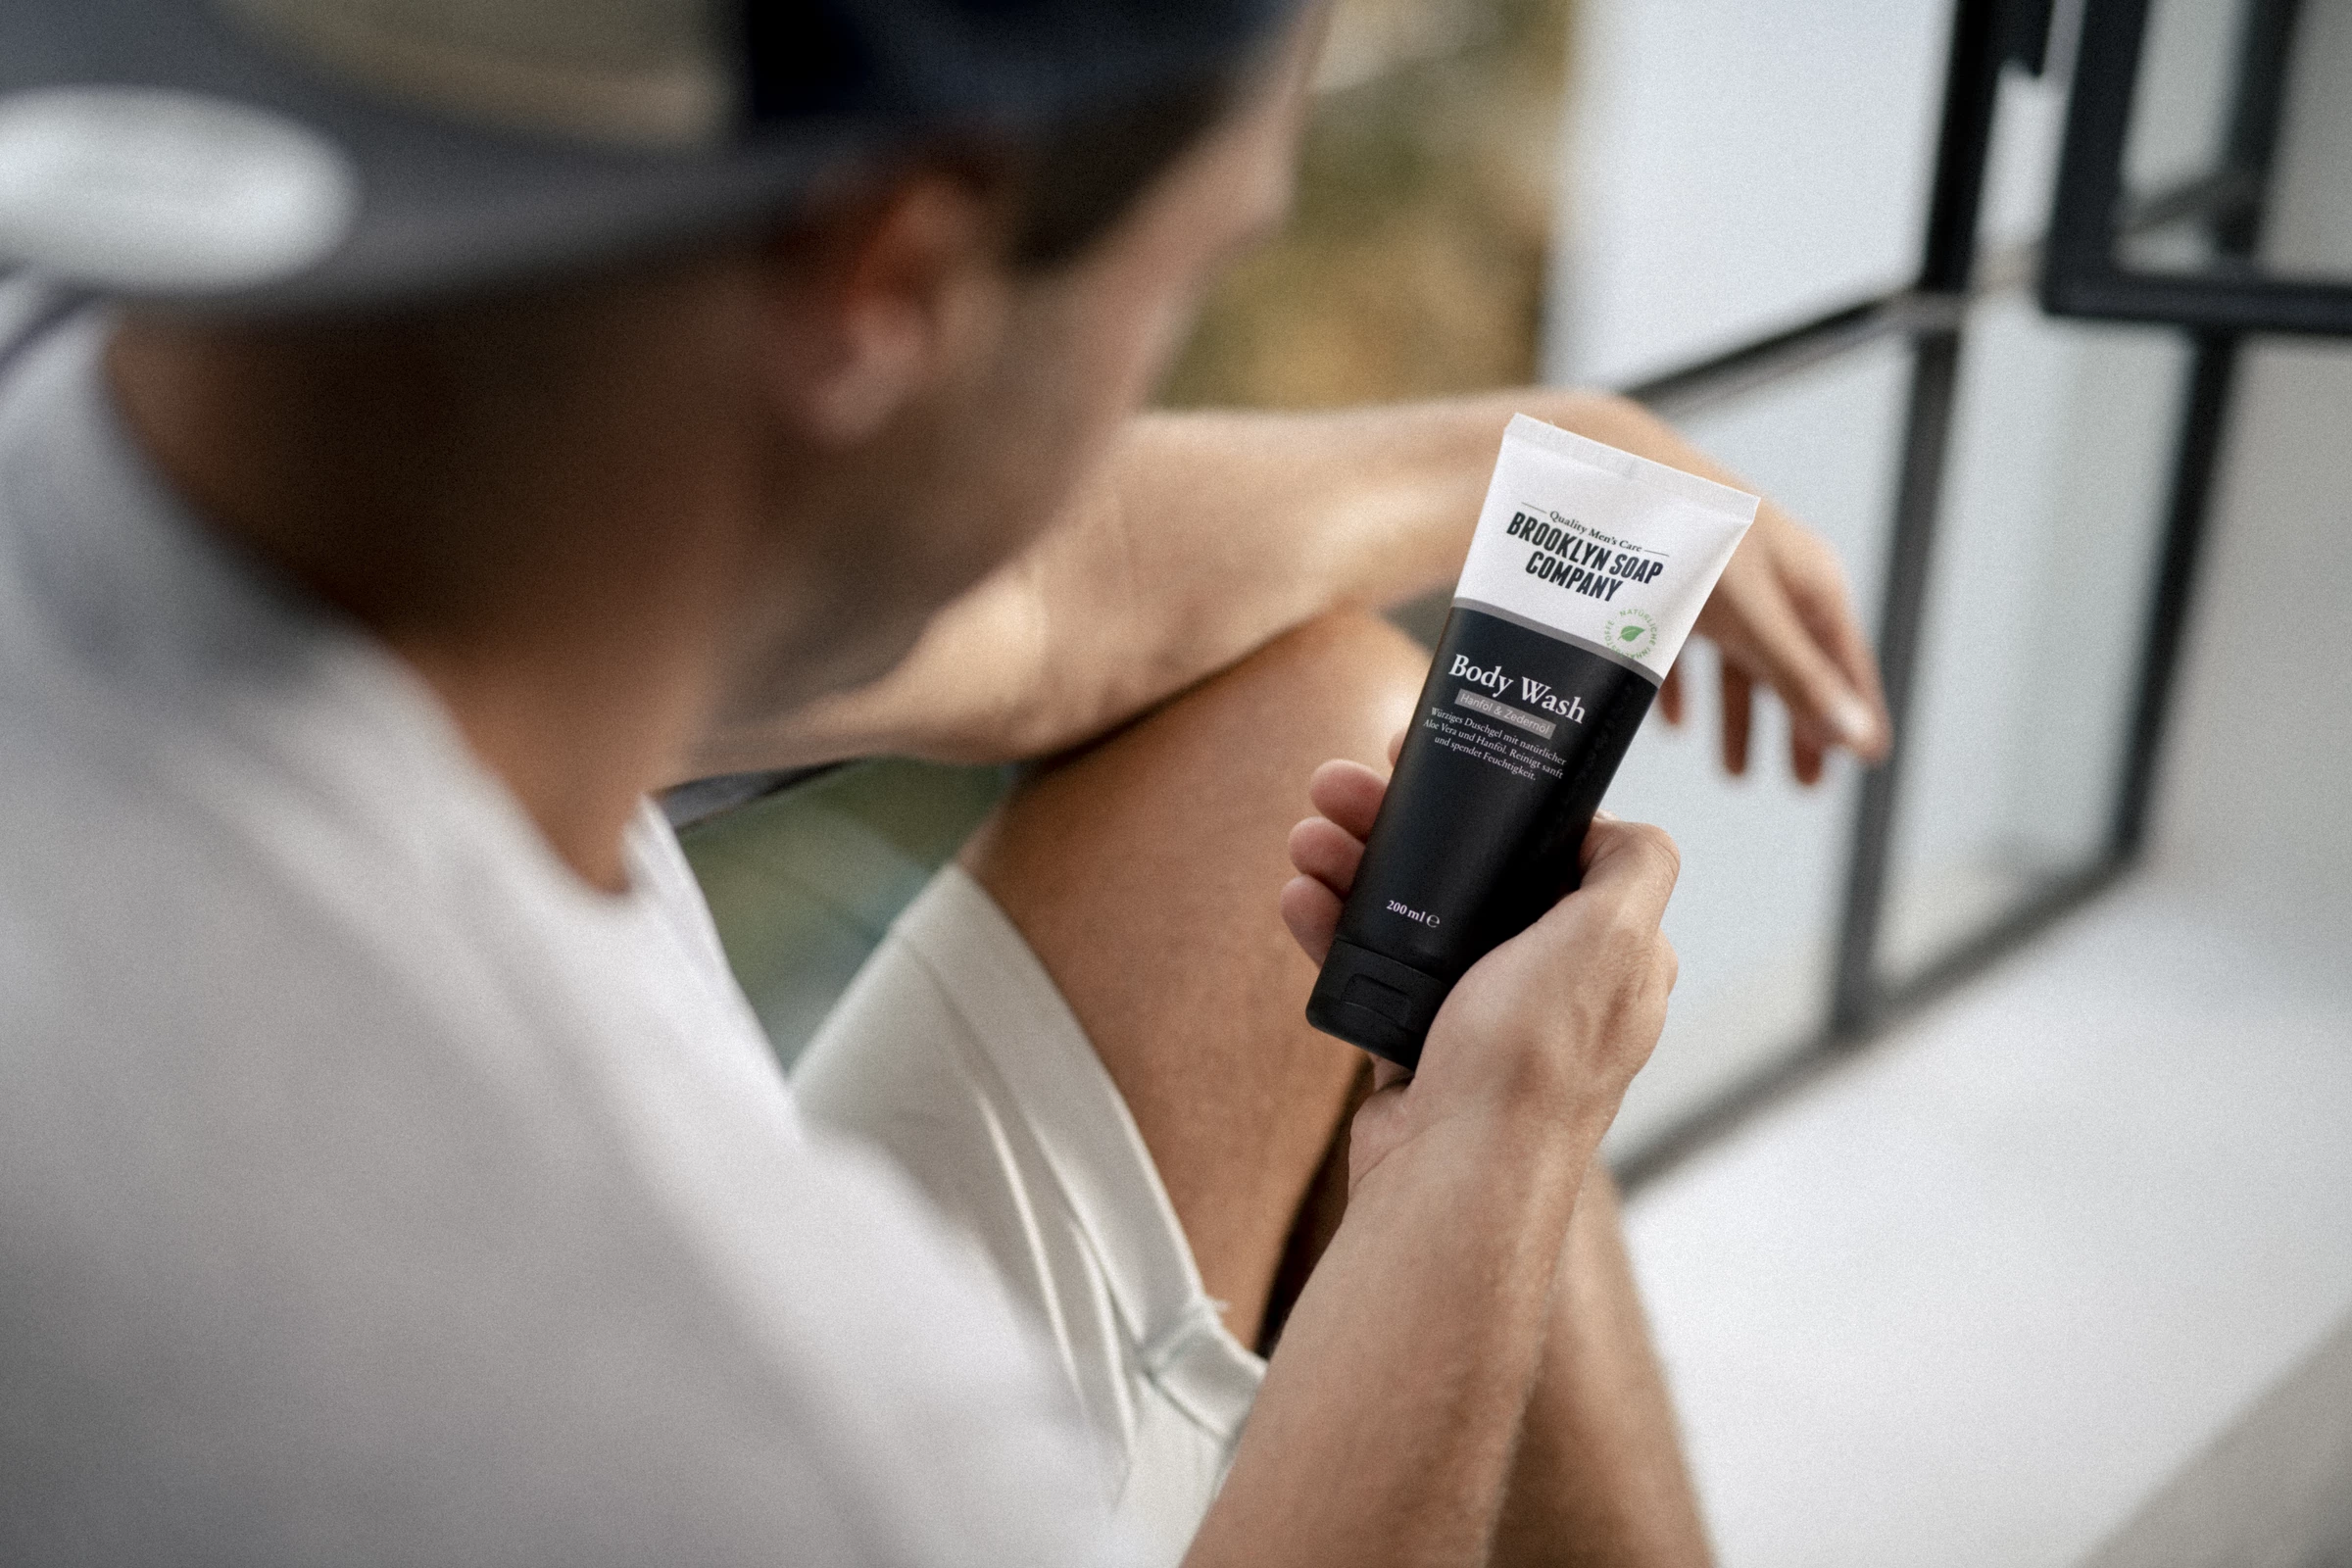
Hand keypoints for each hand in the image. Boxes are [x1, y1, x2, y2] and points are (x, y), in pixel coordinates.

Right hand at [1282, 740, 1680, 1178]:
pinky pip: (1374, 971)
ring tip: (1305, 835)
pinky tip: (1299, 899)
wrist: (1452, 1176)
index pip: (1558, 849)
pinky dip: (1336, 931)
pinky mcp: (1421, 1049)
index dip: (1499, 800)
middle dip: (1402, 823)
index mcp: (1611, 955)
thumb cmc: (1532, 1062)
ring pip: (1413, 915)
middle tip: (1341, 787)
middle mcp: (1552, 984)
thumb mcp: (1612, 939)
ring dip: (1355, 865)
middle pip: (1473, 874)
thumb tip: (1622, 825)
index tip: (1439, 763)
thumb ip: (1637, 866)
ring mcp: (1482, 1018)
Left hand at [1668, 498, 1889, 784]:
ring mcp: (1720, 582)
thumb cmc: (1695, 537)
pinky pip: (1685, 647)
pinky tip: (1673, 723)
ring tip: (1732, 774)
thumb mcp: (1753, 618)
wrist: (1614, 473)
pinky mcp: (1668, 582)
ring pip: (1739, 662)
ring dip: (1738, 718)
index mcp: (1807, 586)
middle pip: (1795, 667)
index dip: (1855, 712)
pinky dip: (1683, 689)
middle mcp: (1771, 582)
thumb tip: (1855, 737)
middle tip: (1805, 785)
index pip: (1844, 663)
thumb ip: (1799, 677)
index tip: (1868, 761)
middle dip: (1798, 727)